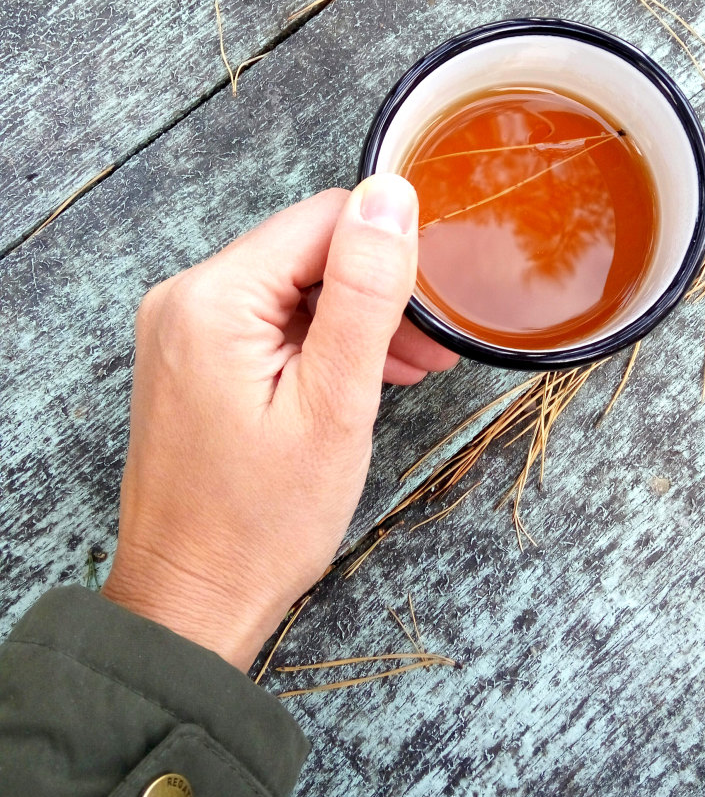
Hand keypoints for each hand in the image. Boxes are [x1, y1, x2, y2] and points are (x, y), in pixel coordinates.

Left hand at [101, 178, 456, 669]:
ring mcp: (181, 329)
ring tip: (407, 370)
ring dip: (352, 322)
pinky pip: (265, 324)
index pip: (322, 220)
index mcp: (213, 298)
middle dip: (375, 293)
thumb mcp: (334, 404)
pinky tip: (359, 377)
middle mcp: (184, 298)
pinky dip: (316, 344)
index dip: (388, 254)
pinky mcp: (189, 358)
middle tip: (430, 351)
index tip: (431, 311)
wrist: (192, 601)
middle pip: (305, 253)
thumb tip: (390, 195)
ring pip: (290, 288)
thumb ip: (365, 293)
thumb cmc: (261, 522)